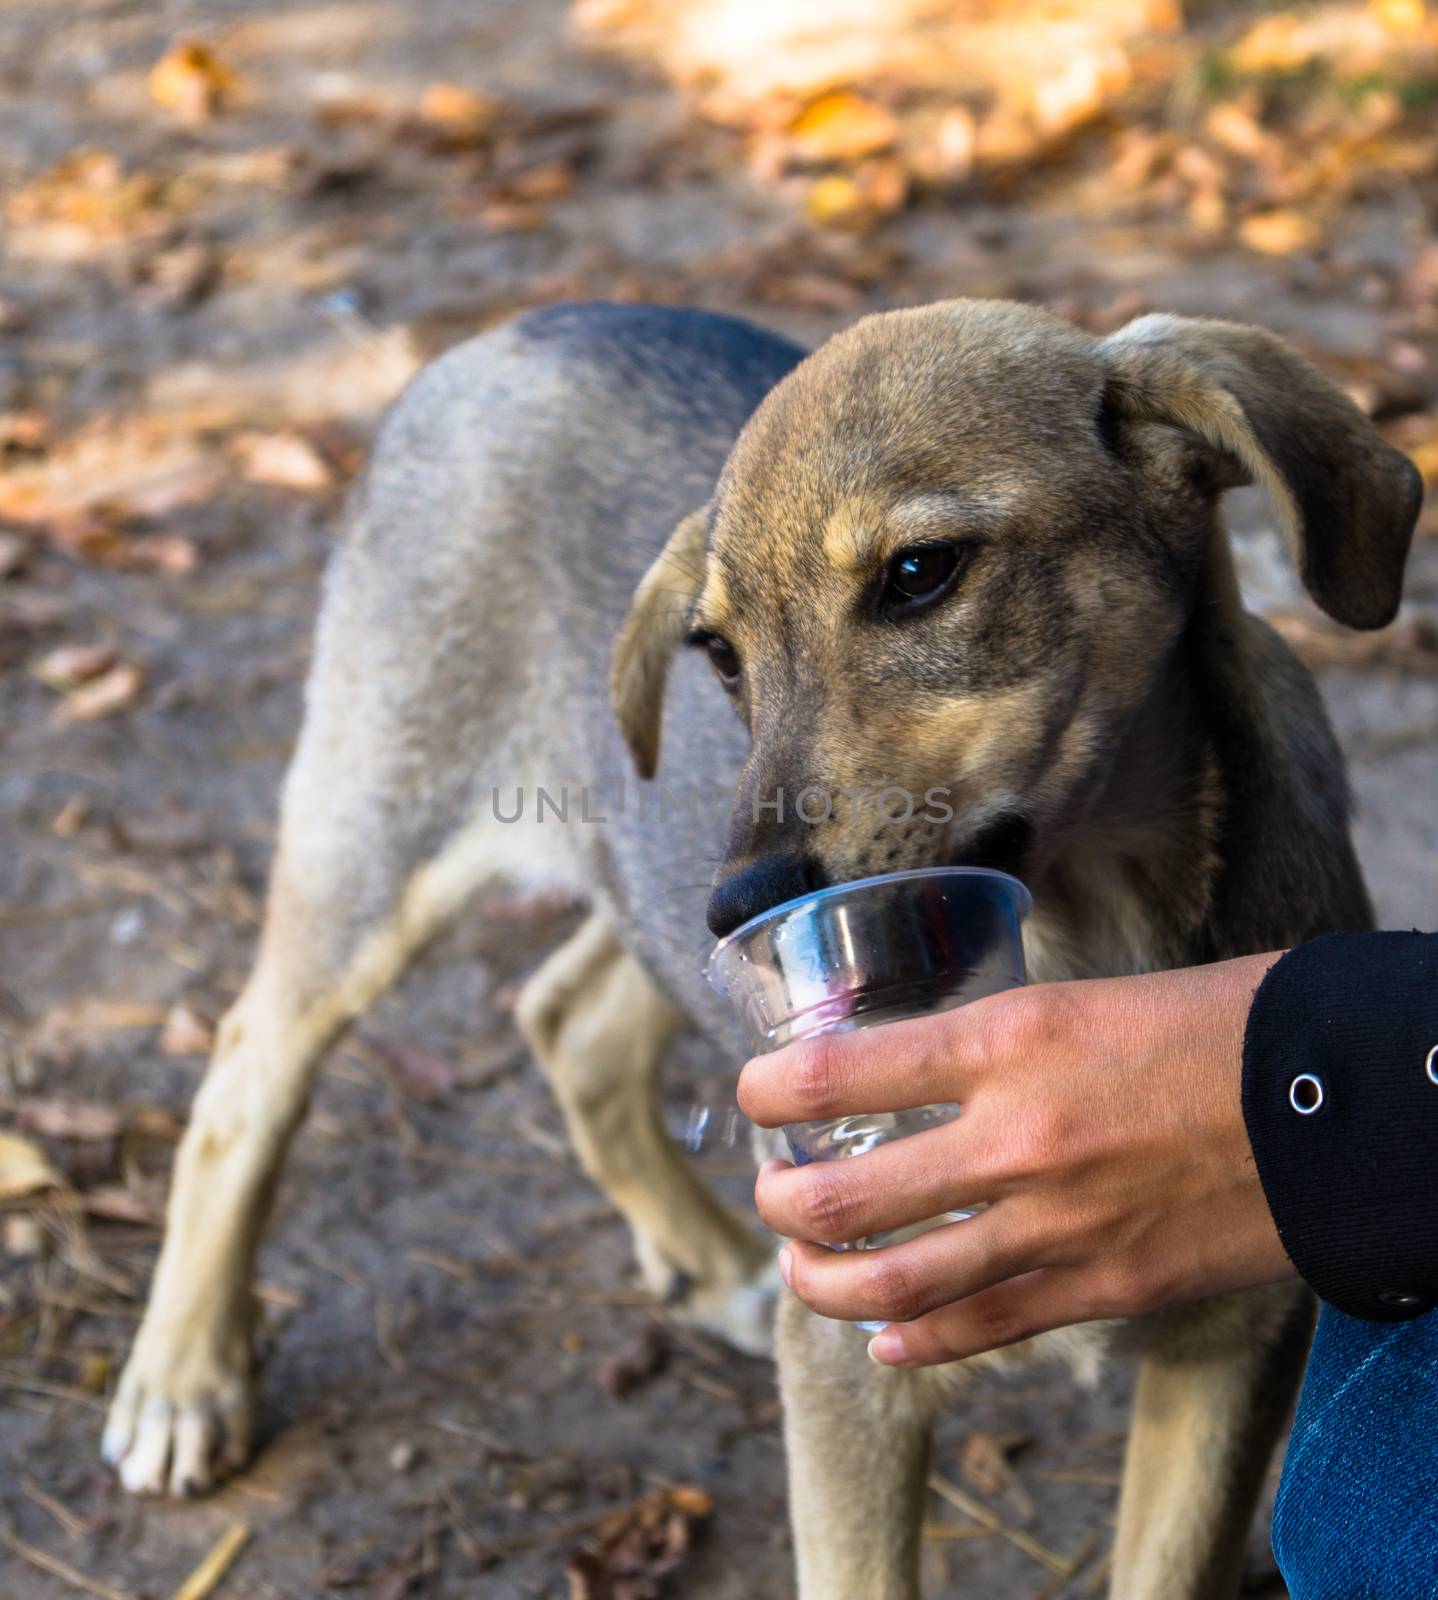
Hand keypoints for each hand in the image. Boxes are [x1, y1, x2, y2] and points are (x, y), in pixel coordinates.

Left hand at [737, 954, 1297, 1367]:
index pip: (834, 1074)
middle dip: (780, 1201)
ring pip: (893, 1284)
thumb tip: (907, 1066)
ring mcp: (1054, 1226)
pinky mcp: (1100, 1289)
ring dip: (822, 1284)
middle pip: (841, 1197)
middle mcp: (1014, 1138)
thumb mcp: (1077, 1000)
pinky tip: (886, 1340)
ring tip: (801, 1267)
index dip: (765, 1089)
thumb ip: (988, 1044)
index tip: (752, 1094)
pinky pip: (981, 1331)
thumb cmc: (1214, 1024)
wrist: (1338, 1100)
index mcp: (1007, 1041)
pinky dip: (915, 1341)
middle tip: (771, 1190)